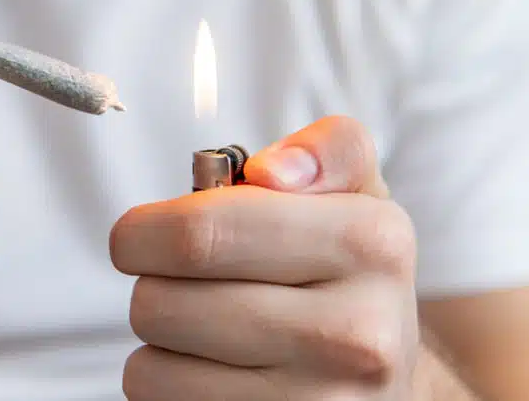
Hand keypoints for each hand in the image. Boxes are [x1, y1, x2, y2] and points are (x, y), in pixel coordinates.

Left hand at [110, 117, 421, 399]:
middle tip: (183, 281)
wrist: (385, 379)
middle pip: (160, 302)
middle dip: (151, 284)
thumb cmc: (344, 270)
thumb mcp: (353, 194)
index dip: (143, 232)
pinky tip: (218, 375)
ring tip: (212, 331)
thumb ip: (325, 151)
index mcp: (371, 244)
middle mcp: (358, 334)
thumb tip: (270, 170)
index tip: (144, 235)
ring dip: (161, 343)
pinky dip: (169, 387)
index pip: (196, 233)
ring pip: (150, 366)